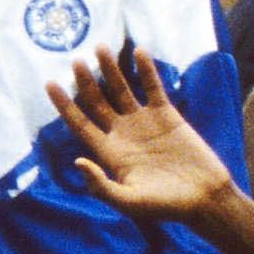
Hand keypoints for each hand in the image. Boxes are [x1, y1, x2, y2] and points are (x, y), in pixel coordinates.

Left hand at [46, 43, 236, 224]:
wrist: (204, 198)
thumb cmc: (165, 206)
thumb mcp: (128, 202)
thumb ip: (101, 186)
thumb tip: (77, 162)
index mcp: (108, 152)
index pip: (79, 123)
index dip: (64, 105)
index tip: (49, 83)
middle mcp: (121, 133)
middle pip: (97, 101)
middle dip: (85, 81)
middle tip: (76, 60)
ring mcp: (143, 122)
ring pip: (122, 90)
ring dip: (111, 70)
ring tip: (101, 47)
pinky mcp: (167, 116)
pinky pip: (153, 88)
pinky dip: (146, 71)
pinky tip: (138, 52)